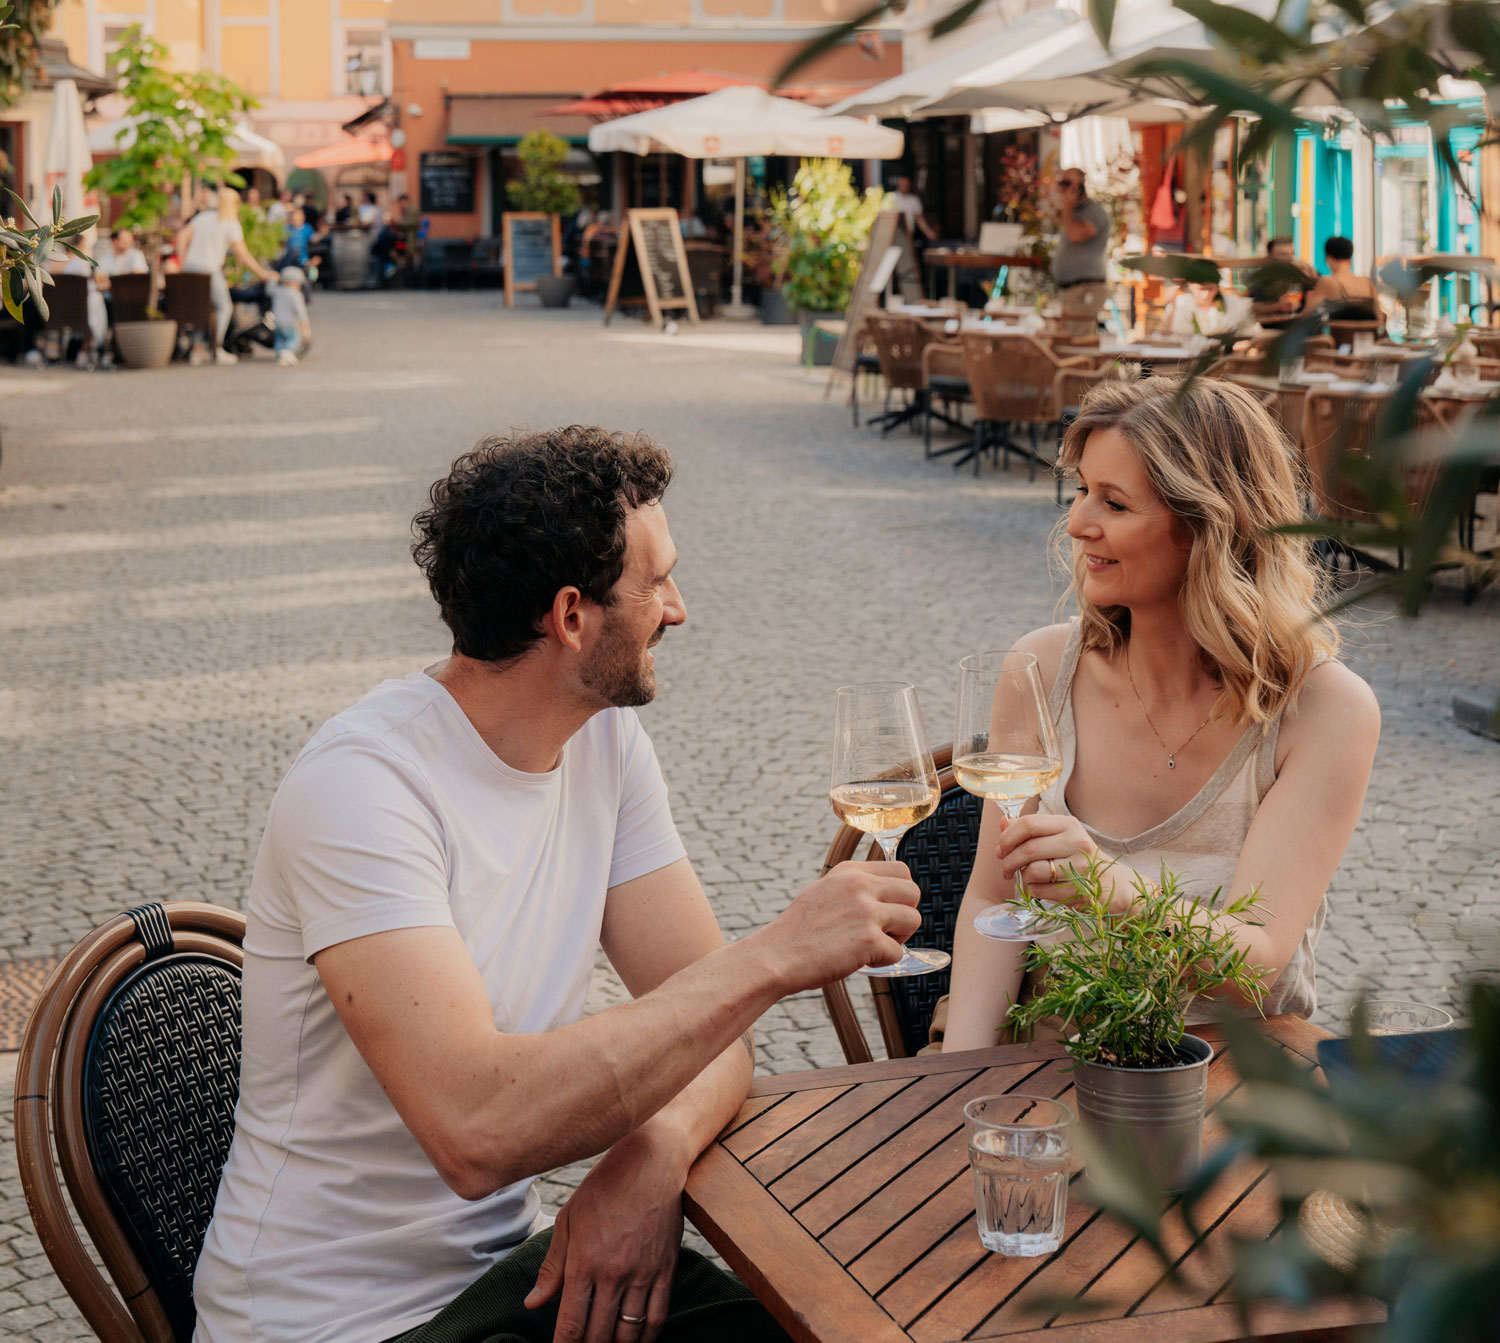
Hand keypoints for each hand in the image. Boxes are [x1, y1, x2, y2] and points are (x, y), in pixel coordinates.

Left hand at [524, 1128, 685, 1342]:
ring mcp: (642, 1273)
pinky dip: (646, 1336)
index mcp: (584, 1262)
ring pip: (628, 1332)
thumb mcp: (568, 1220)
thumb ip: (552, 1267)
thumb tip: (533, 1304)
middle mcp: (613, 1273)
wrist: (651, 1162)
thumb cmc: (604, 1187)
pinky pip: (657, 1316)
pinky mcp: (666, 1269)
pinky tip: (636, 1341)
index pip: (570, 1324)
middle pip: (598, 1334)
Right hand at [757, 861, 921, 990]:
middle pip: (913, 892)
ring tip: (874, 946)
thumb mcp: (823, 892)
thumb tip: (886, 893)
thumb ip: (854, 888)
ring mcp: (865, 911)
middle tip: (885, 931)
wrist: (776, 956)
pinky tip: (860, 961)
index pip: (900, 870)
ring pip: (913, 920)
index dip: (900, 894)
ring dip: (899, 938)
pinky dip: (883, 962)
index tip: (886, 910)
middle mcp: (860, 885)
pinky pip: (898, 952)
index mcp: (849, 872)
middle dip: (905, 914)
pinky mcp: (868, 939)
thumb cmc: (798, 932)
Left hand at [995, 814, 1103, 905]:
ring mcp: (1080, 867)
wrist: (1110, 883)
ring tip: (1024, 878)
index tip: (1000, 850)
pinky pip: (1040, 890)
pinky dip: (1032, 891)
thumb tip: (1003, 821)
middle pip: (1028, 849)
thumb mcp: (1058, 837)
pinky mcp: (1079, 890)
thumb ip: (1030, 829)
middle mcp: (1076, 842)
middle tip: (1004, 869)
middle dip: (1008, 861)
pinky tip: (1039, 888)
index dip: (1007, 837)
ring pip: (1033, 871)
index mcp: (1068, 824)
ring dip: (1021, 877)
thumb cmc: (1076, 857)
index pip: (1029, 824)